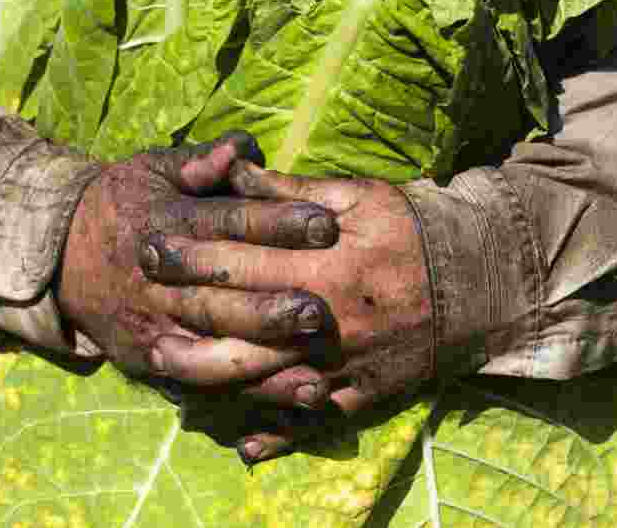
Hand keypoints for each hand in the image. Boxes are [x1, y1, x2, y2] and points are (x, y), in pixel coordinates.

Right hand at [55, 133, 338, 408]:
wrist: (60, 256)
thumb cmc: (123, 204)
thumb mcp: (152, 170)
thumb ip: (200, 160)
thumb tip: (245, 146)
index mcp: (163, 224)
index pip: (226, 224)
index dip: (276, 223)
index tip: (325, 224)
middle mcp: (158, 281)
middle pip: (218, 295)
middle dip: (270, 304)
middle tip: (319, 309)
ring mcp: (153, 326)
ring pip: (211, 347)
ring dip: (263, 357)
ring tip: (312, 360)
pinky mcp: (151, 360)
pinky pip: (203, 381)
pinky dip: (248, 392)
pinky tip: (291, 394)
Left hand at [139, 161, 434, 461]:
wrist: (477, 281)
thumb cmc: (410, 229)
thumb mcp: (355, 197)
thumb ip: (290, 192)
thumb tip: (234, 173)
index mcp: (322, 266)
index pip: (240, 261)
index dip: (190, 253)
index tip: (150, 245)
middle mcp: (326, 322)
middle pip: (240, 322)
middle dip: (184, 309)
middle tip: (138, 298)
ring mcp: (344, 365)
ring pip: (264, 378)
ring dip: (209, 375)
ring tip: (164, 364)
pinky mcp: (363, 394)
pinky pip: (314, 420)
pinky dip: (279, 434)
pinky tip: (244, 444)